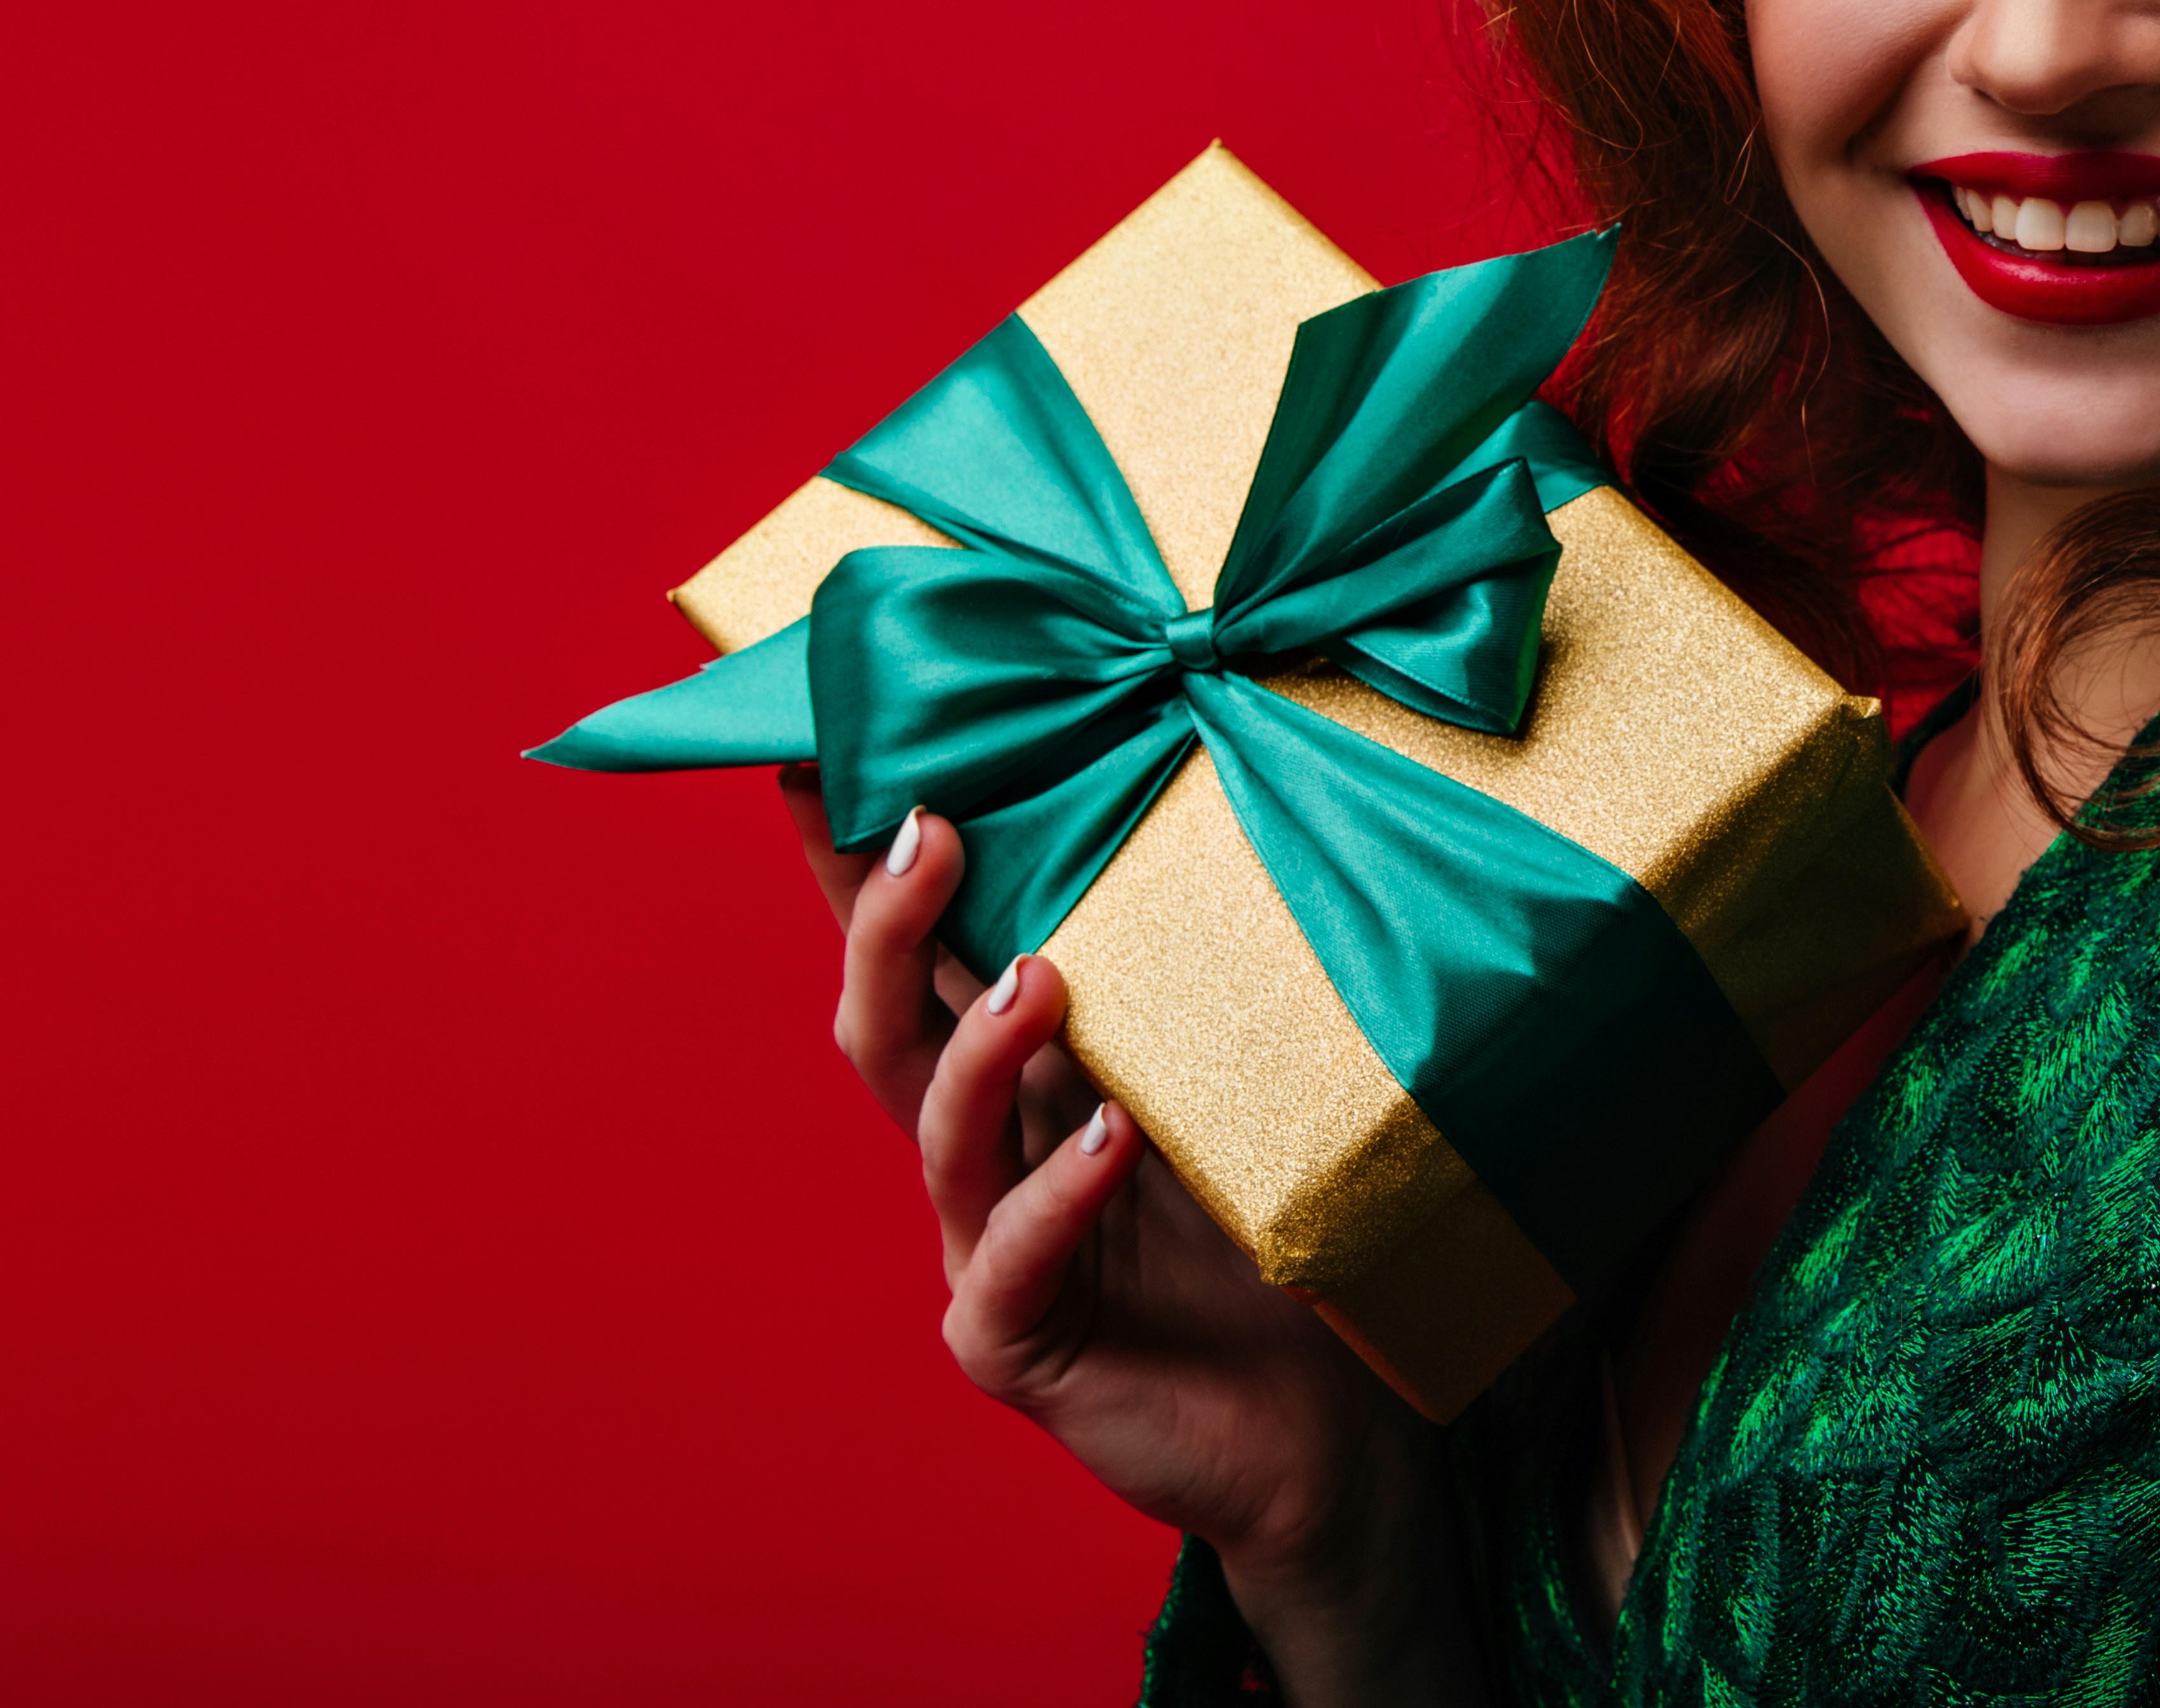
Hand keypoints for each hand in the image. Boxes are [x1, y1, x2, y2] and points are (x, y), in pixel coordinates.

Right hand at [781, 768, 1473, 1703]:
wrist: (1324, 1419)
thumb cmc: (1279, 1228)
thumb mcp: (1233, 1077)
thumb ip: (1197, 976)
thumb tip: (1221, 796)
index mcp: (1024, 1078)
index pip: (926, 956)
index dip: (862, 863)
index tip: (824, 750)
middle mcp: (984, 1155)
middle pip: (889, 1029)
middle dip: (887, 924)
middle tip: (926, 824)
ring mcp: (986, 1252)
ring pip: (941, 1134)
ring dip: (979, 1046)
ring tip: (1036, 976)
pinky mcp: (1017, 1343)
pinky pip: (1013, 1262)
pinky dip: (1055, 1197)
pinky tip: (1106, 1141)